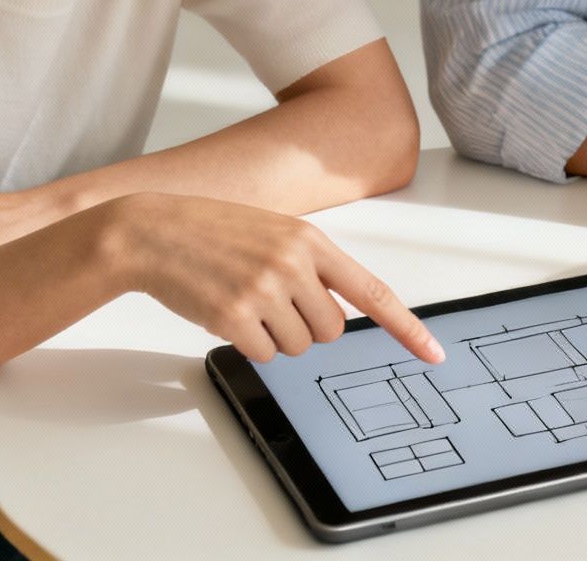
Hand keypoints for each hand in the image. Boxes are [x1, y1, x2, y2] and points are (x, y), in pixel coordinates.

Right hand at [100, 192, 443, 364]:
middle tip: (270, 304)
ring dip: (272, 336)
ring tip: (242, 300)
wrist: (152, 231)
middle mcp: (294, 264)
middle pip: (330, 331)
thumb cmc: (212, 233)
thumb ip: (309, 266)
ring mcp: (265, 289)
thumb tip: (335, 315)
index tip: (433, 353)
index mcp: (310, 241)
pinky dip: (245, 342)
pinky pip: (261, 354)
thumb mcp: (273, 233)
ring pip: (297, 347)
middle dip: (304, 328)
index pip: (372, 291)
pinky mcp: (235, 315)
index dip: (406, 327)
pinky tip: (223, 311)